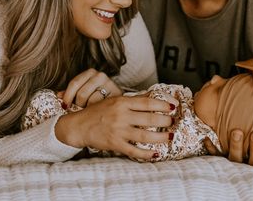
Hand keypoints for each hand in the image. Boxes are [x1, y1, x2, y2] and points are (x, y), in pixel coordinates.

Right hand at [55, 95, 172, 160]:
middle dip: (164, 121)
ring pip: (145, 136)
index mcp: (122, 102)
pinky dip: (146, 154)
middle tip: (172, 122)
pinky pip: (134, 150)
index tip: (173, 107)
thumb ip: (132, 101)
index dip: (162, 105)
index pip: (147, 103)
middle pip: (149, 119)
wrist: (79, 126)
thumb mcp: (114, 101)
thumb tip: (152, 98)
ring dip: (160, 137)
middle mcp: (121, 115)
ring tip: (169, 136)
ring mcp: (118, 131)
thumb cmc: (98, 112)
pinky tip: (155, 154)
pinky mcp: (115, 144)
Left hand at [61, 68, 122, 107]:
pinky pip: (101, 107)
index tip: (64, 106)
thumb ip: (70, 93)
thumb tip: (58, 96)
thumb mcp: (83, 92)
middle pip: (82, 94)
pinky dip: (96, 112)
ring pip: (91, 102)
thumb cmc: (97, 97)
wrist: (117, 102)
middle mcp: (100, 76)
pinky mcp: (116, 96)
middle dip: (78, 105)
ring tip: (89, 112)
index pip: (74, 83)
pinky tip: (96, 114)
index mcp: (90, 72)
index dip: (68, 96)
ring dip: (87, 110)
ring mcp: (110, 85)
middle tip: (79, 111)